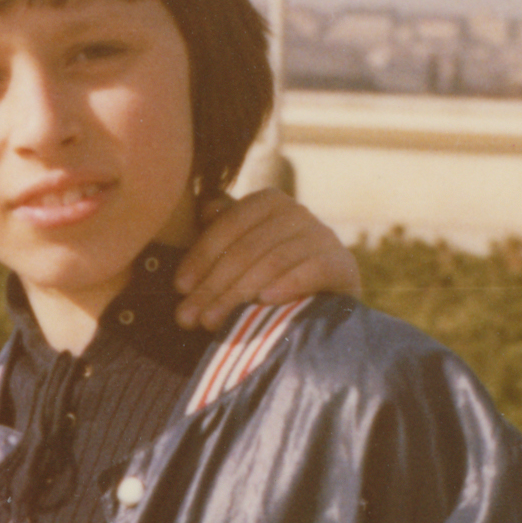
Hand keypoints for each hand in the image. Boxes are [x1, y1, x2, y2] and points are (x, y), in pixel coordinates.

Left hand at [173, 188, 360, 329]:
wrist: (322, 299)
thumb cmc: (268, 273)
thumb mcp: (242, 250)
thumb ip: (221, 230)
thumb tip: (204, 208)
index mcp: (268, 201)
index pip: (228, 226)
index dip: (200, 257)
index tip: (180, 287)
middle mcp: (297, 212)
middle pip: (247, 248)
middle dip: (213, 285)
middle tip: (189, 316)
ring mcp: (322, 236)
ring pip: (273, 261)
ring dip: (238, 294)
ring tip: (212, 321)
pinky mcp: (342, 264)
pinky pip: (312, 271)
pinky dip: (287, 285)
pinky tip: (264, 302)